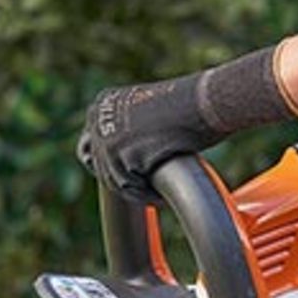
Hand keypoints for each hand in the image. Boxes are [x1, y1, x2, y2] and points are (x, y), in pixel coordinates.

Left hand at [77, 44, 293, 201]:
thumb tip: (126, 164)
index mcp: (103, 103)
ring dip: (136, 191)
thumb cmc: (192, 107)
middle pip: (101, 166)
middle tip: (146, 192)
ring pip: (114, 179)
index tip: (127, 178)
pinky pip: (129, 186)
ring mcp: (106, 135)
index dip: (107, 166)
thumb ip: (132, 133)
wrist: (206, 101)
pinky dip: (145, 195)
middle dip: (124, 181)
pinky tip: (160, 196)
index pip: (91, 146)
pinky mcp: (120, 153)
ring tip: (156, 194)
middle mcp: (98, 117)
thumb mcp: (151, 115)